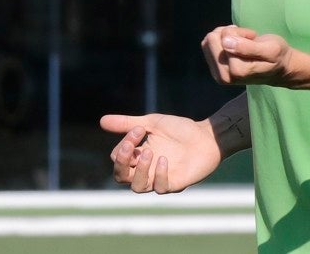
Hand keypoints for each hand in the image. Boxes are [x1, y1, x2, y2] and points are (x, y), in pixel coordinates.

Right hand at [99, 113, 223, 193]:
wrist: (208, 135)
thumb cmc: (181, 130)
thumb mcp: (153, 123)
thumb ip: (128, 124)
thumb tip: (101, 121)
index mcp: (138, 156)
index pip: (118, 158)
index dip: (124, 145)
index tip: (139, 129)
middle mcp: (146, 170)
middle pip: (121, 176)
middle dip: (122, 161)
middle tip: (131, 145)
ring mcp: (159, 178)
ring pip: (137, 187)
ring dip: (139, 170)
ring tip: (149, 153)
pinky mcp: (175, 184)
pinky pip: (160, 188)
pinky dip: (159, 175)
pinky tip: (164, 160)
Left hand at [201, 25, 293, 84]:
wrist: (278, 69)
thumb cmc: (277, 57)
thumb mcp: (270, 49)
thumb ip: (248, 47)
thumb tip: (225, 42)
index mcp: (237, 71)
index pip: (224, 37)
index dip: (240, 33)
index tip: (253, 39)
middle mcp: (224, 76)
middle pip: (212, 39)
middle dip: (230, 34)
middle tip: (246, 41)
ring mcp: (218, 75)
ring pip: (208, 42)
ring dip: (226, 38)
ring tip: (242, 44)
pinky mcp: (214, 71)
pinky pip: (207, 47)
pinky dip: (221, 42)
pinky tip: (235, 47)